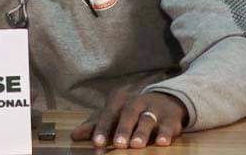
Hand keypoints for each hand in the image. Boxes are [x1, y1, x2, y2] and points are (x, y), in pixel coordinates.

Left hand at [71, 87, 187, 148]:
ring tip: (136, 145)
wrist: (165, 100)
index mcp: (120, 101)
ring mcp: (155, 109)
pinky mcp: (170, 118)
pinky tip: (162, 142)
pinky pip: (168, 125)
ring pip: (147, 119)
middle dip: (122, 130)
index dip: (102, 128)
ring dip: (142, 132)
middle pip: (128, 114)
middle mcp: (137, 102)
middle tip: (118, 144)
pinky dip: (165, 133)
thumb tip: (74, 136)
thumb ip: (95, 126)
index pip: (108, 114)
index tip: (97, 143)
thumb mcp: (114, 116)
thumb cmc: (132, 112)